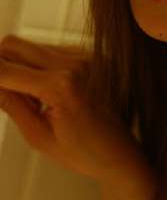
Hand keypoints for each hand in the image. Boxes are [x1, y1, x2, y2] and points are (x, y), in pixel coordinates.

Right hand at [0, 34, 144, 180]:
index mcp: (60, 86)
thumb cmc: (83, 152)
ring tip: (32, 101)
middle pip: (12, 45)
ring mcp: (85, 57)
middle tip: (3, 92)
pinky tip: (47, 94)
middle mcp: (74, 64)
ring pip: (30, 46)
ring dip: (19, 67)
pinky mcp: (89, 56)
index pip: (4, 69)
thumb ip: (9, 104)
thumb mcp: (38, 136)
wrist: (121, 154)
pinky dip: (39, 67)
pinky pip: (50, 51)